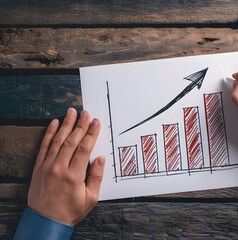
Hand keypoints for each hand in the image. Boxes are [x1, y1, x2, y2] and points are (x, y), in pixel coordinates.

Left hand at [27, 108, 104, 225]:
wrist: (46, 221)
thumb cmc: (70, 211)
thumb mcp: (90, 198)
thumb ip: (96, 177)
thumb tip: (100, 158)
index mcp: (74, 175)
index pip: (83, 149)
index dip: (91, 133)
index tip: (96, 122)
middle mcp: (59, 168)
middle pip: (71, 141)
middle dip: (80, 125)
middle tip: (86, 113)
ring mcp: (47, 166)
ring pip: (57, 140)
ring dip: (65, 125)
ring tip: (71, 112)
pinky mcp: (39, 167)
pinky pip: (44, 146)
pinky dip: (49, 133)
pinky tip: (54, 123)